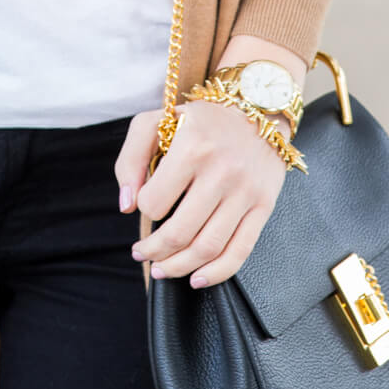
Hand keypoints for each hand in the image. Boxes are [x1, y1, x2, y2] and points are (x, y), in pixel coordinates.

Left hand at [114, 97, 287, 288]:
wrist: (258, 110)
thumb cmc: (200, 119)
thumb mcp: (156, 121)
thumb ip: (130, 158)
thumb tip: (125, 205)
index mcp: (192, 147)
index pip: (154, 202)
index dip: (142, 210)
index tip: (143, 207)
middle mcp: (222, 171)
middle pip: (180, 232)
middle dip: (154, 251)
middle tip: (141, 254)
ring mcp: (246, 192)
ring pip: (208, 247)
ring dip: (179, 267)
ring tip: (161, 270)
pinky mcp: (264, 206)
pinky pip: (240, 251)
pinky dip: (216, 273)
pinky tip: (196, 279)